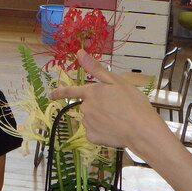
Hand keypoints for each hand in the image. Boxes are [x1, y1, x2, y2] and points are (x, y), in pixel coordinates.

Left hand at [48, 49, 162, 148]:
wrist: (141, 129)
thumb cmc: (132, 103)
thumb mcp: (116, 81)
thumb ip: (95, 68)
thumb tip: (79, 53)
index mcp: (91, 93)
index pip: (71, 91)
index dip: (60, 92)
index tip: (50, 95)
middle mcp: (86, 108)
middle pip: (87, 106)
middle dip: (98, 107)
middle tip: (117, 109)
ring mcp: (88, 124)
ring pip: (92, 120)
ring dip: (101, 119)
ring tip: (118, 119)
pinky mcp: (93, 137)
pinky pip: (95, 133)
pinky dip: (103, 132)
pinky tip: (115, 130)